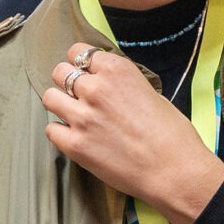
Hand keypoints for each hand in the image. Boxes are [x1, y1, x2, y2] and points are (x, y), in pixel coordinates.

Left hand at [44, 42, 223, 223]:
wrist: (174, 171)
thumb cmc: (172, 135)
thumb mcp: (152, 93)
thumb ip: (124, 85)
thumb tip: (110, 86)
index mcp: (117, 70)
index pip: (79, 52)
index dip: (82, 64)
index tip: (86, 73)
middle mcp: (95, 88)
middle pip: (60, 72)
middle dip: (67, 82)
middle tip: (79, 96)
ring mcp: (82, 117)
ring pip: (50, 97)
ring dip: (60, 104)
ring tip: (75, 116)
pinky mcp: (75, 145)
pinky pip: (51, 129)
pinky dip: (60, 132)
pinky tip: (76, 137)